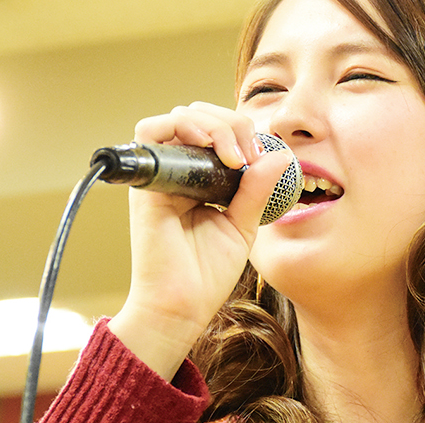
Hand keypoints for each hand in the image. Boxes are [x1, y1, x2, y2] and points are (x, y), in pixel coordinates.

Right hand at [107, 102, 294, 380]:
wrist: (181, 307)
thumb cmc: (206, 274)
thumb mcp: (242, 225)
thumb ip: (256, 190)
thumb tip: (279, 156)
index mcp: (197, 180)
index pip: (213, 132)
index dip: (240, 131)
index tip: (263, 157)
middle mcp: (175, 173)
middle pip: (197, 116)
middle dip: (232, 123)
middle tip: (252, 154)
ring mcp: (159, 175)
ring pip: (179, 117)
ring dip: (213, 124)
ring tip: (236, 154)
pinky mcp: (145, 182)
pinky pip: (150, 132)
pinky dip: (183, 127)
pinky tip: (213, 150)